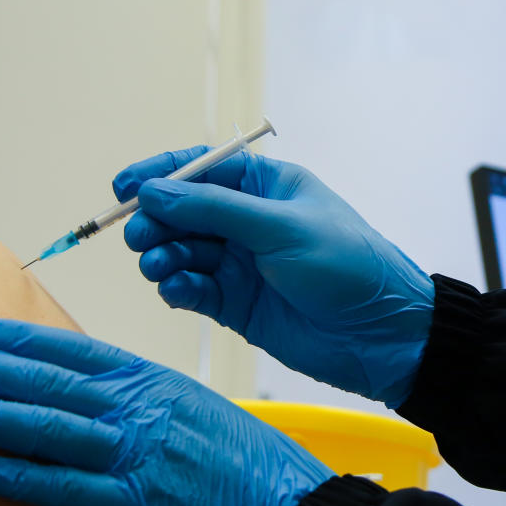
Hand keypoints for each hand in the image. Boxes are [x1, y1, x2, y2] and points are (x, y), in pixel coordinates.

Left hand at [0, 318, 334, 505]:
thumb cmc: (263, 476)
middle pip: (49, 380)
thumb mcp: (209, 419)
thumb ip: (158, 408)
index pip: (76, 351)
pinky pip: (63, 486)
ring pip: (45, 425)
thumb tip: (118, 410)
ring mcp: (139, 454)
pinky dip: (16, 477)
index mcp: (161, 384)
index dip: (18, 340)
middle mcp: (144, 409)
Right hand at [113, 149, 434, 408]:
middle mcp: (248, 222)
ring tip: (158, 267)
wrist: (381, 336)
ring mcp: (240, 264)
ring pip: (181, 252)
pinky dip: (176, 288)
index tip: (124, 188)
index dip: (159, 175)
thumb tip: (152, 192)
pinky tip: (174, 291)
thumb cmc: (347, 266)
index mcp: (265, 187)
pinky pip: (192, 290)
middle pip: (181, 212)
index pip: (200, 169)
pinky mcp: (235, 305)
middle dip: (155, 221)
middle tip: (139, 237)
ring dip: (163, 257)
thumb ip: (214, 210)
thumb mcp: (281, 228)